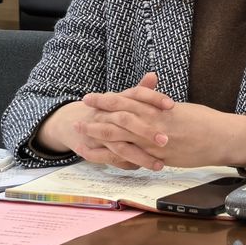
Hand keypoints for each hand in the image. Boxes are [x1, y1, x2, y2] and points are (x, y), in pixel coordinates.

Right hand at [38, 73, 174, 170]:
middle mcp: (107, 114)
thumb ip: (141, 89)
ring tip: (160, 165)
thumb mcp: (123, 98)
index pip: (136, 94)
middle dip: (146, 131)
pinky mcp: (95, 149)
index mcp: (117, 99)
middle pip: (126, 120)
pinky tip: (141, 169)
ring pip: (120, 146)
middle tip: (166, 140)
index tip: (171, 105)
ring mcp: (99, 133)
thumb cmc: (108, 111)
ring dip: (140, 156)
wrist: (74, 122)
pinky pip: (112, 160)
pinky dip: (126, 165)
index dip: (153, 98)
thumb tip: (153, 75)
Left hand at [80, 86, 245, 169]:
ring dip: (100, 133)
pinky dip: (115, 154)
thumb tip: (151, 106)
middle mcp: (155, 120)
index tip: (92, 98)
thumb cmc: (206, 121)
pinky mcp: (161, 155)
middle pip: (120, 114)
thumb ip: (161, 108)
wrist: (223, 136)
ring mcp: (156, 138)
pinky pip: (134, 154)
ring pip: (122, 134)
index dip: (108, 99)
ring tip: (82, 132)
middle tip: (80, 112)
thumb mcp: (181, 110)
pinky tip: (102, 155)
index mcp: (159, 106)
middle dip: (98, 112)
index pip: (128, 99)